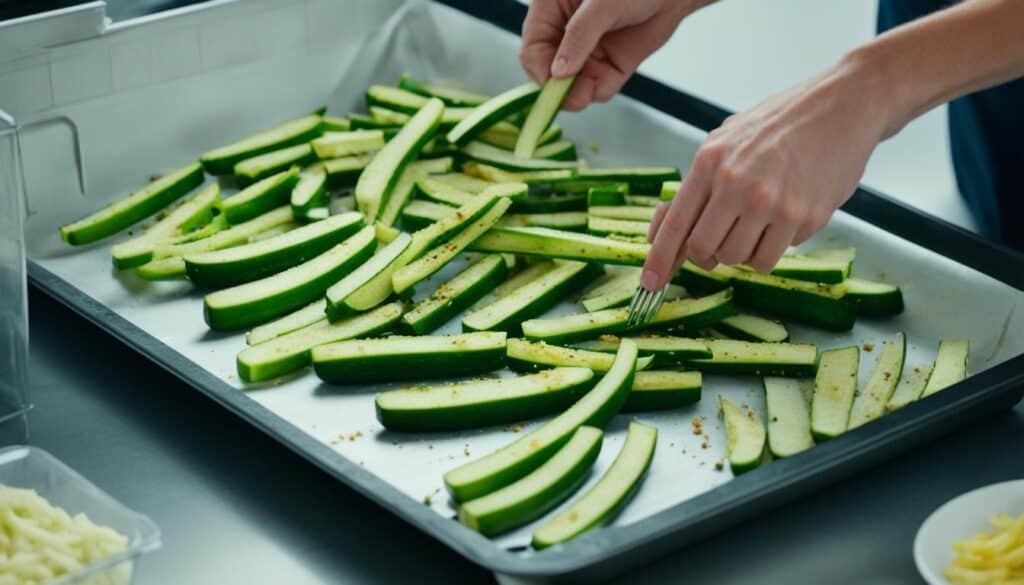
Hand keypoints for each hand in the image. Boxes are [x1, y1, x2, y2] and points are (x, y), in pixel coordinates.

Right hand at [520, 0, 710, 110]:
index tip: (555, 85)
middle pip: (548, 74)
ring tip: (600, 81)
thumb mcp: (603, 4)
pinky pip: (596, 89)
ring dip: (583, 93)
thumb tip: (559, 73)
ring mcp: (586, 53)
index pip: (532, 50)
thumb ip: (579, 36)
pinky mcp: (607, 66)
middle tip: (579, 96)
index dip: (541, 71)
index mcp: (551, 12)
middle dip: (562, 89)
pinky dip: (601, 91)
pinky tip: (612, 77)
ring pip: (572, 87)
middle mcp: (564, 35)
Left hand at [641, 56, 892, 290]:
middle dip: (708, 253)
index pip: (677, 223)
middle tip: (721, 240)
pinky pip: (774, 256)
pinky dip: (773, 247)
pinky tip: (783, 218)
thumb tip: (663, 229)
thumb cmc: (781, 123)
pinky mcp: (803, 217)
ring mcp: (771, 203)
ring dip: (742, 251)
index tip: (649, 283)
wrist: (844, 106)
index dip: (659, 259)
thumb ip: (698, 183)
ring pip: (738, 259)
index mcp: (710, 162)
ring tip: (758, 221)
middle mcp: (736, 184)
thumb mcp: (727, 139)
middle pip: (704, 249)